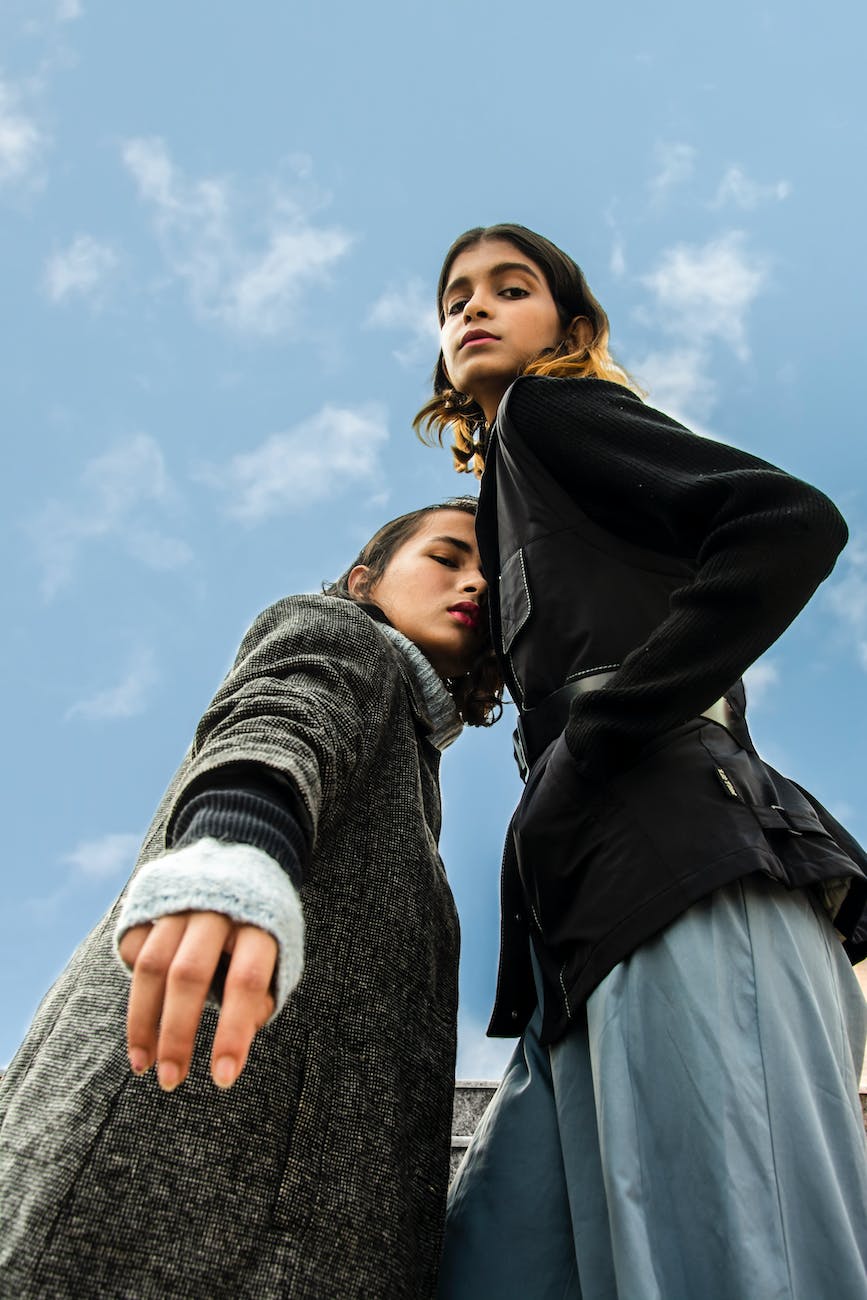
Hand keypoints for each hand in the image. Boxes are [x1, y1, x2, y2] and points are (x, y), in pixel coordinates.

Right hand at [118, 911, 277, 1091]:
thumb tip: (238, 1040)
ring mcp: (181, 902)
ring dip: (143, 1022)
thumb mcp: (280, 954)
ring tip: (143, 1065)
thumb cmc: (263, 926)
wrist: (243, 857)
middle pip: (189, 975)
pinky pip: (135, 946)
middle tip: (171, 1081)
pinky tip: (143, 1015)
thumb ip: (262, 995)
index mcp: (260, 922)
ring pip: (152, 965)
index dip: (233, 1032)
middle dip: (177, 1034)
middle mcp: (216, 910)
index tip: (223, 1079)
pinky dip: (136, 985)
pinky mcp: (153, 900)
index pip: (245, 981)